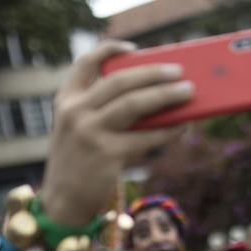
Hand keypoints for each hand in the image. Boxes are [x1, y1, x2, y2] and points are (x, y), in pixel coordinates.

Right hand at [40, 40, 193, 225]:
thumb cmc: (80, 162)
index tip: (135, 49)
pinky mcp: (106, 154)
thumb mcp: (80, 129)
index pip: (86, 63)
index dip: (110, 50)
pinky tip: (183, 126)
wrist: (63, 201)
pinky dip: (168, 130)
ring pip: (135, 104)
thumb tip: (155, 96)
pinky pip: (146, 137)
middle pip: (120, 80)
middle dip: (153, 73)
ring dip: (166, 95)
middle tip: (179, 72)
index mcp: (67, 100)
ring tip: (188, 92)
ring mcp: (89, 132)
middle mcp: (75, 111)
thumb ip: (103, 110)